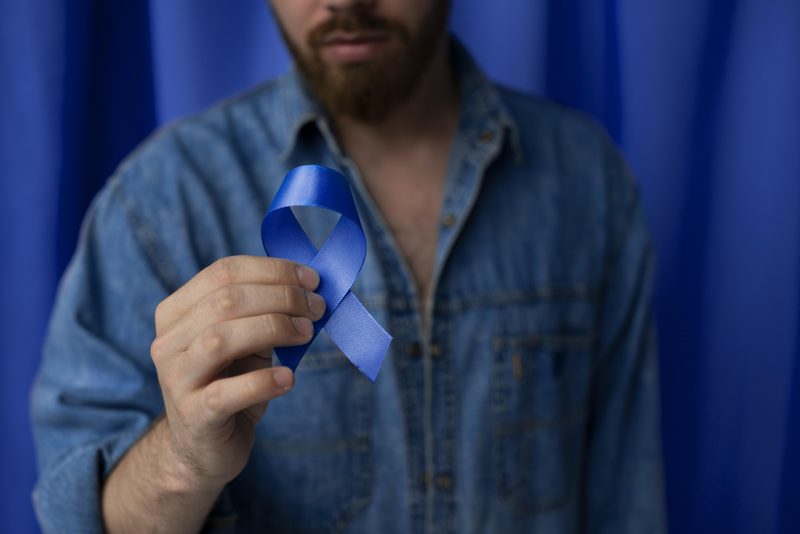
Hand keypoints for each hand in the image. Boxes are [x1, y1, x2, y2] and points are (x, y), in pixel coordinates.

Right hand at [149, 255, 324, 490]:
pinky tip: (288, 379)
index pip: (223, 272)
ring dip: (274, 329)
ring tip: (306, 334)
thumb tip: (309, 286)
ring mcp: (177, 379)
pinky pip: (228, 393)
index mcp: (177, 311)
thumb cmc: (231, 382)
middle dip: (281, 297)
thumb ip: (264, 312)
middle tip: (316, 307)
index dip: (273, 271)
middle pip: (225, 301)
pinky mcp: (194, 416)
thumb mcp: (245, 340)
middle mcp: (169, 341)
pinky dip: (264, 381)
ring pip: (221, 339)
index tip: (312, 279)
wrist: (203, 447)